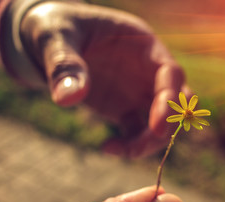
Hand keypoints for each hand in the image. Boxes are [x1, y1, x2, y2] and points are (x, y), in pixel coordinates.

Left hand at [19, 1, 190, 157]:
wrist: (49, 44)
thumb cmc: (57, 29)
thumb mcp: (55, 37)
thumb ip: (64, 64)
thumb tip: (69, 99)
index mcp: (142, 46)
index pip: (170, 73)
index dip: (170, 100)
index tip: (157, 127)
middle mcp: (147, 70)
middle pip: (175, 102)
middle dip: (165, 127)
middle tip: (138, 147)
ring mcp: (138, 91)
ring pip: (161, 121)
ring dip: (148, 142)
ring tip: (111, 149)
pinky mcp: (124, 109)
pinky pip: (137, 132)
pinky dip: (129, 145)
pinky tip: (107, 147)